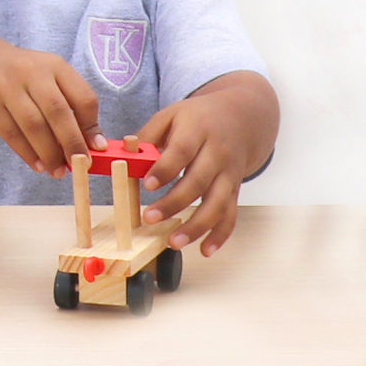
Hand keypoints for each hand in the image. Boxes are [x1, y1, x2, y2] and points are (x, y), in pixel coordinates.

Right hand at [0, 41, 104, 175]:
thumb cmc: (23, 76)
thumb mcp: (51, 79)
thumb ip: (73, 106)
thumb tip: (94, 144)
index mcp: (55, 66)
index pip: (82, 97)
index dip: (91, 126)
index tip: (95, 149)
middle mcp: (30, 73)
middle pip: (57, 112)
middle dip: (71, 143)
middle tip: (80, 165)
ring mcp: (6, 89)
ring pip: (33, 125)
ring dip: (49, 153)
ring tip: (58, 171)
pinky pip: (11, 134)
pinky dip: (27, 153)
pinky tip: (38, 165)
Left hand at [137, 74, 279, 256]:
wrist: (241, 117)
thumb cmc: (198, 118)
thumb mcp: (172, 115)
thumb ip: (149, 134)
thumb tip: (124, 154)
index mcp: (198, 131)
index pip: (182, 151)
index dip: (165, 169)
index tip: (147, 185)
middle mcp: (217, 154)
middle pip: (198, 182)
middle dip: (174, 203)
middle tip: (150, 218)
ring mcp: (229, 174)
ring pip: (217, 203)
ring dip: (197, 226)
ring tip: (174, 242)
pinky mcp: (235, 189)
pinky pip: (231, 214)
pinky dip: (220, 234)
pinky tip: (205, 250)